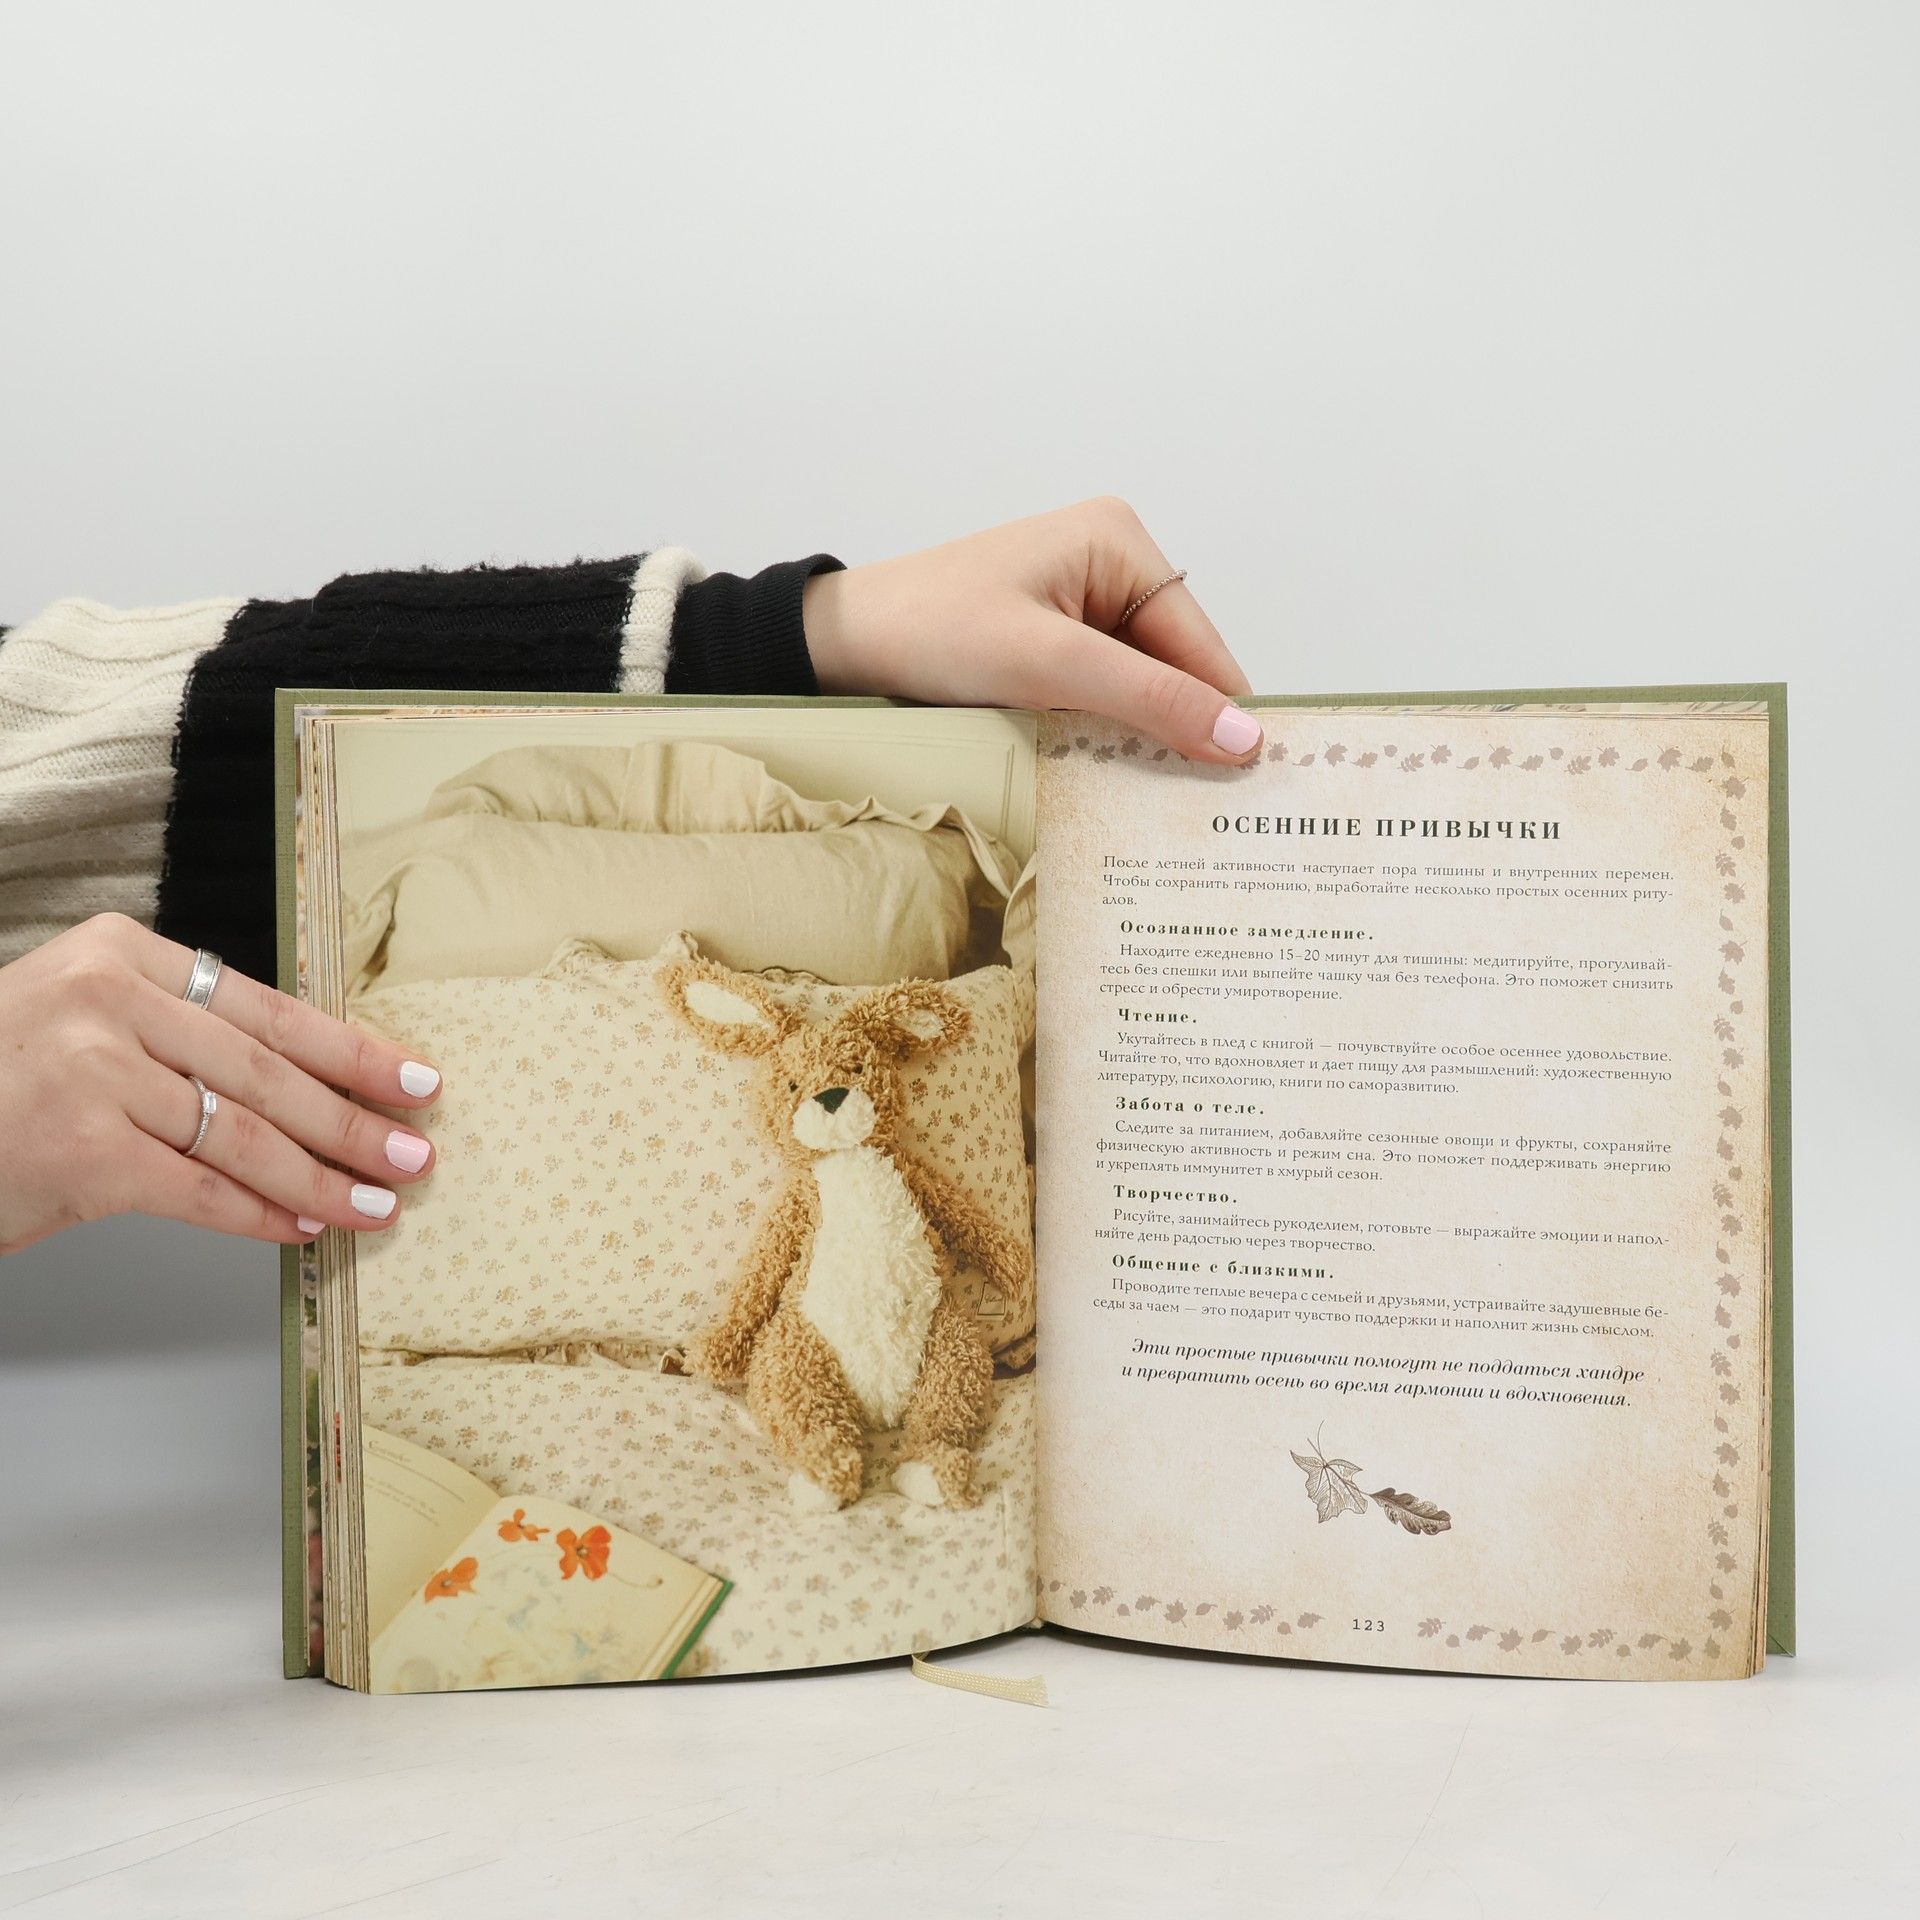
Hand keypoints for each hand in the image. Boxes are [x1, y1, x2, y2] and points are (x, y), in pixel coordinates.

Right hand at [0, 914, 443, 1257]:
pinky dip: (259, 1215)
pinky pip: (198, 1190)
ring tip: (376, 1201)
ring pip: (243, 1136)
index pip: (270, 1009)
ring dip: (322, 1178)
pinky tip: (304, 1228)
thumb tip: (312, 1084)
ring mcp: (91, 1073)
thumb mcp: (85, 1018)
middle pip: (268, 1073)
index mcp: (123, 952)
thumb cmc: (1, 1080)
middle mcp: (108, 1000)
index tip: (416, 1080)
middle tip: (416, 1152)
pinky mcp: (80, 1150)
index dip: (354, 1052)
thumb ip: (181, 1033)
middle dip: (354, 1122)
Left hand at [801, 497, 1262, 763]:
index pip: (1201, 643)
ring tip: (1168, 806)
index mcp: (1120, 541)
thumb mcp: (1047, 665)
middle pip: (1177, 667)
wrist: (842, 644)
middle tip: (1212, 814)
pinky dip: (1109, 735)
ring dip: (1145, 738)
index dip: (1225, 713)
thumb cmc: (931, 632)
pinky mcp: (1054, 642)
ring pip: (1142, 688)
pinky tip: (1114, 778)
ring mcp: (1082, 604)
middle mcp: (1111, 564)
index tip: (1257, 786)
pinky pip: (1105, 695)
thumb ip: (1148, 698)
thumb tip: (1244, 736)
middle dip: (1185, 729)